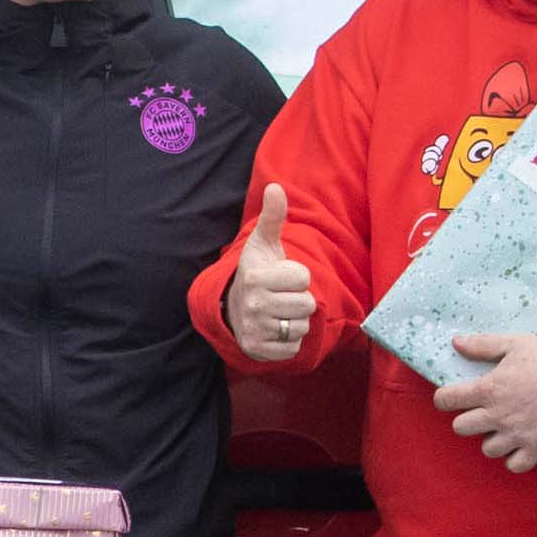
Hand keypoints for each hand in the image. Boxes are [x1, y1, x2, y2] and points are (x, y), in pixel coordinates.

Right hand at [223, 185, 316, 361]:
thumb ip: (272, 217)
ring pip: (301, 327)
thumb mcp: (263, 245)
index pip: (303, 278)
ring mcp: (254, 329)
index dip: (298, 276)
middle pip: (306, 304)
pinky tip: (275, 329)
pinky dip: (288, 341)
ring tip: (279, 312)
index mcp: (255, 277)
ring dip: (295, 321)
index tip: (282, 276)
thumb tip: (276, 187)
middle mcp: (253, 304)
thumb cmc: (256, 272)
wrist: (230, 307)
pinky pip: (292, 348)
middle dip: (299, 300)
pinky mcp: (258, 350)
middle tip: (282, 296)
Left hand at [435, 332, 536, 471]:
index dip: (444, 398)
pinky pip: (513, 465)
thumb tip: (456, 343)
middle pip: (461, 428)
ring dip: (491, 439)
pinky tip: (518, 445)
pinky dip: (514, 458)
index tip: (451, 397)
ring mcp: (516, 435)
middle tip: (481, 412)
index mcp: (489, 389)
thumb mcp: (516, 344)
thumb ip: (483, 345)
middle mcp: (498, 415)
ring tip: (504, 428)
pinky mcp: (536, 448)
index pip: (447, 400)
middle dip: (467, 420)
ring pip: (487, 449)